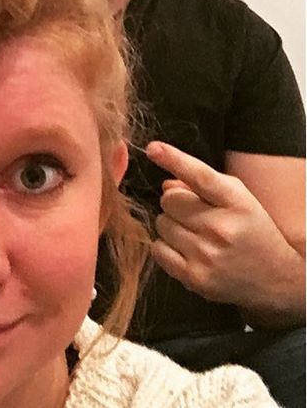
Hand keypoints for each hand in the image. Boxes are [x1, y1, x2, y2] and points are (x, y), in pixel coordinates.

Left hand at [145, 141, 293, 307]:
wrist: (277, 281)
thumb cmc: (251, 231)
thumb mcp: (238, 199)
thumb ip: (202, 184)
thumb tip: (165, 184)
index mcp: (237, 203)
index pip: (200, 176)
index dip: (174, 159)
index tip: (153, 148)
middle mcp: (222, 228)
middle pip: (168, 200)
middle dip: (175, 204)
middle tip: (195, 215)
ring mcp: (206, 255)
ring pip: (161, 223)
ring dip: (171, 226)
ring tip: (195, 235)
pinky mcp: (194, 278)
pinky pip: (158, 250)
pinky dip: (166, 248)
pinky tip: (186, 251)